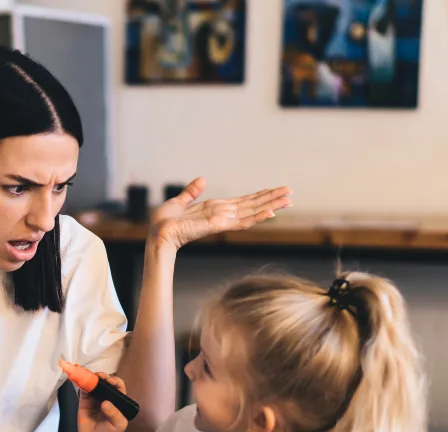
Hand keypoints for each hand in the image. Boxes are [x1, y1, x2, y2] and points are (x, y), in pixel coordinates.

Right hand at [77, 373, 128, 431]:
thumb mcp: (118, 425)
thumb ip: (114, 413)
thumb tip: (105, 402)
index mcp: (118, 400)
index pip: (117, 385)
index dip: (114, 380)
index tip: (109, 381)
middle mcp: (107, 396)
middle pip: (105, 382)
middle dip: (102, 377)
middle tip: (98, 376)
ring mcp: (94, 398)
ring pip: (93, 383)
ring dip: (90, 377)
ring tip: (88, 376)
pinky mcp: (84, 401)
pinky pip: (82, 389)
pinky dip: (81, 383)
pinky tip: (80, 380)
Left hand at [150, 177, 291, 250]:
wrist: (157, 235)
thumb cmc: (164, 223)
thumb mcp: (179, 202)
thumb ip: (191, 192)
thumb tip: (202, 180)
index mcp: (214, 209)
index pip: (242, 201)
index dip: (259, 195)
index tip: (275, 190)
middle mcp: (222, 215)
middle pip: (252, 205)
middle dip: (271, 199)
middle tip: (291, 193)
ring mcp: (222, 221)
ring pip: (252, 213)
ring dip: (271, 206)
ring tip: (288, 200)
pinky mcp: (218, 226)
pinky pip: (241, 222)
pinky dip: (257, 218)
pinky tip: (271, 213)